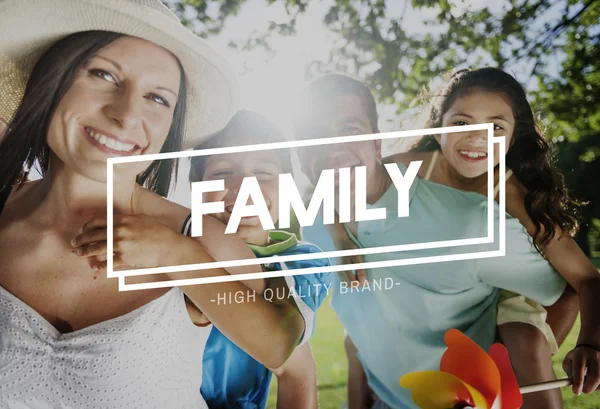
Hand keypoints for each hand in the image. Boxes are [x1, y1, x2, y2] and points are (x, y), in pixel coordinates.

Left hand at [71, 214, 190, 269]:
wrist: (168, 247)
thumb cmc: (158, 232)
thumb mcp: (141, 219)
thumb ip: (126, 220)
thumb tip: (113, 221)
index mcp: (123, 220)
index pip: (97, 221)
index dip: (87, 226)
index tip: (82, 230)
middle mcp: (119, 231)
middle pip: (93, 235)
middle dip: (80, 239)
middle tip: (74, 243)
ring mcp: (121, 245)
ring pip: (96, 248)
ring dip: (85, 251)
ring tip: (78, 253)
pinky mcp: (125, 258)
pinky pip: (107, 262)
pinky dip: (100, 265)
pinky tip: (95, 266)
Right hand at [334, 240, 366, 284]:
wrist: (341, 242)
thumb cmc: (350, 248)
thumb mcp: (357, 257)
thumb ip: (360, 269)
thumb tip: (363, 281)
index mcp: (344, 268)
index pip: (353, 282)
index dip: (361, 283)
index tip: (368, 281)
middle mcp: (339, 272)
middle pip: (348, 285)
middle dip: (357, 284)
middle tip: (365, 280)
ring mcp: (338, 271)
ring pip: (346, 283)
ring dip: (354, 283)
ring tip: (361, 277)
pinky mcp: (338, 271)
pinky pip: (344, 280)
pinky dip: (350, 280)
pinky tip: (356, 275)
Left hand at [563, 344, 599, 394]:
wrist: (592, 347)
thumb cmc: (577, 358)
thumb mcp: (569, 361)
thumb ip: (569, 373)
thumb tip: (574, 386)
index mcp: (580, 354)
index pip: (579, 367)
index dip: (578, 381)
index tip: (576, 392)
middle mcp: (594, 357)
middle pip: (595, 376)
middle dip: (588, 388)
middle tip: (583, 391)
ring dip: (594, 386)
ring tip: (589, 382)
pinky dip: (599, 385)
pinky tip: (595, 381)